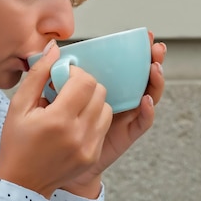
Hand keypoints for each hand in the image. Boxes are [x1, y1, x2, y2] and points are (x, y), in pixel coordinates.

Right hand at [0, 40, 112, 198]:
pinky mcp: (93, 155)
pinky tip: (75, 121)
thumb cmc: (16, 142)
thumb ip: (38, 74)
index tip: (62, 78)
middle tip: (67, 90)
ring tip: (72, 106)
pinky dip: (93, 118)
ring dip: (92, 101)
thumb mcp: (18, 105)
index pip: (85, 82)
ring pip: (106, 108)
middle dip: (85, 85)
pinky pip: (103, 126)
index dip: (75, 73)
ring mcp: (89, 147)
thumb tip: (54, 49)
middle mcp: (78, 134)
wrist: (22, 182)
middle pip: (99, 92)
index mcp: (58, 120)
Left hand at [61, 31, 166, 196]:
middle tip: (155, 46)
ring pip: (147, 96)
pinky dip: (147, 112)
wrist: (51, 165)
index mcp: (100, 87)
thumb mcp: (46, 96)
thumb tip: (52, 47)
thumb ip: (49, 73)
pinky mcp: (125, 135)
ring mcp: (124, 116)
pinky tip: (145, 100)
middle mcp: (117, 98)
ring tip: (154, 67)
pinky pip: (141, 123)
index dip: (134, 50)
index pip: (123, 64)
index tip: (142, 35)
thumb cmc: (47, 129)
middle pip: (141, 76)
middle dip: (151, 59)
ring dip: (154, 81)